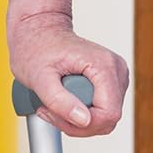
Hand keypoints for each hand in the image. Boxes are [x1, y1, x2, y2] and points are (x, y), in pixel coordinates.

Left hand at [9, 13, 127, 136]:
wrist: (37, 27)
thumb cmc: (35, 44)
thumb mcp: (38, 76)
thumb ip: (59, 100)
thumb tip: (84, 120)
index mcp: (104, 66)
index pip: (108, 115)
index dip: (82, 125)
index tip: (56, 114)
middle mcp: (117, 70)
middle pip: (108, 119)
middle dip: (76, 122)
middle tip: (50, 107)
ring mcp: (115, 76)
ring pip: (104, 117)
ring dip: (77, 117)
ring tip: (55, 99)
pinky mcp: (109, 82)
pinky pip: (100, 110)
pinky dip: (81, 110)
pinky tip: (64, 97)